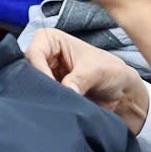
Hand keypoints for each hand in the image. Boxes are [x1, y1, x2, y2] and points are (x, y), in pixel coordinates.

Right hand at [25, 28, 150, 133]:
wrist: (123, 94)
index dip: (39, 70)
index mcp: (52, 40)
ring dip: (44, 96)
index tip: (52, 86)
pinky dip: (47, 104)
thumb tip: (66, 90)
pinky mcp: (49, 91)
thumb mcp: (98, 71)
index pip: (33, 53)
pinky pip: (40, 98)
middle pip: (27, 70)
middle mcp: (44, 56)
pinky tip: (56, 111)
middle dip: (39, 84)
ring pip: (32, 85)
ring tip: (57, 105)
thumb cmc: (112, 72)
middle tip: (52, 98)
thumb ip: (80, 79)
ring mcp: (45, 74)